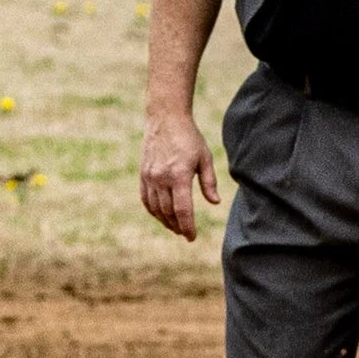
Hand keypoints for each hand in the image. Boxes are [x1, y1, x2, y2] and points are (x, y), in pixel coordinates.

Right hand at [138, 112, 219, 239]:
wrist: (165, 120)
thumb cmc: (190, 138)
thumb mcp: (205, 159)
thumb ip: (209, 182)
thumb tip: (215, 203)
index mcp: (179, 176)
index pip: (182, 209)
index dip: (187, 226)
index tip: (192, 238)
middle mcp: (161, 178)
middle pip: (168, 211)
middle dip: (177, 226)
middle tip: (185, 235)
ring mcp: (149, 176)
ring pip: (155, 207)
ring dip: (165, 220)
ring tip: (175, 228)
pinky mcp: (143, 174)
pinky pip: (145, 198)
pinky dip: (152, 210)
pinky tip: (160, 216)